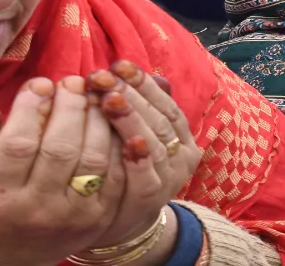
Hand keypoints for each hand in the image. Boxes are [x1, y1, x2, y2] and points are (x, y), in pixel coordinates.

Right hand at [0, 77, 127, 264]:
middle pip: (61, 148)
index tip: (39, 83)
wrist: (1, 264)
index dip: (31, 108)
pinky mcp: (98, 220)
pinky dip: (119, 145)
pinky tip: (113, 122)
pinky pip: (116, 176)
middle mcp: (36, 210)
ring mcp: (72, 217)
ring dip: (98, 120)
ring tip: (94, 95)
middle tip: (72, 81)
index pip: (18, 144)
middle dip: (70, 107)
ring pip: (93, 159)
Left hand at [80, 61, 198, 250]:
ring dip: (132, 119)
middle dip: (131, 95)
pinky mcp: (150, 200)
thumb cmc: (125, 171)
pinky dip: (139, 157)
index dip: (144, 83)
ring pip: (156, 143)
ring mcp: (169, 179)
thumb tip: (156, 75)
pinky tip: (128, 139)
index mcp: (183, 138)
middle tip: (102, 77)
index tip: (118, 64)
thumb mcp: (138, 136)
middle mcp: (182, 156)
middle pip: (160, 119)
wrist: (120, 222)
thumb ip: (146, 108)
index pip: (167, 103)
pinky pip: (147, 175)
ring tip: (108, 98)